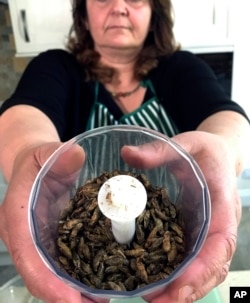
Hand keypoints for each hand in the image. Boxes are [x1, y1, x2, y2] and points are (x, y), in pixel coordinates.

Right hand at [0, 142, 95, 302]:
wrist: (36, 168)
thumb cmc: (39, 161)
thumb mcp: (46, 152)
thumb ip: (58, 155)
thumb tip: (77, 156)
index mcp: (16, 216)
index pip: (26, 253)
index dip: (45, 280)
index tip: (70, 300)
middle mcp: (23, 237)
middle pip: (38, 274)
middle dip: (63, 297)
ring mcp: (37, 243)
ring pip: (50, 276)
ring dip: (73, 294)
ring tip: (102, 300)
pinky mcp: (51, 244)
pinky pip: (62, 266)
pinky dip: (77, 279)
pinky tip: (100, 285)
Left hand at [122, 130, 240, 301]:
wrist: (217, 156)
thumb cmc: (205, 151)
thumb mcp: (186, 144)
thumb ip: (160, 151)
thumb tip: (127, 154)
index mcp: (222, 205)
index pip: (219, 243)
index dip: (202, 268)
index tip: (179, 286)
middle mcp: (219, 226)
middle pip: (212, 267)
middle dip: (188, 289)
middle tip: (156, 302)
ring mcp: (208, 233)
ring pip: (202, 270)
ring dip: (181, 289)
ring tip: (151, 299)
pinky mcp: (196, 234)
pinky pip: (191, 260)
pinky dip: (177, 277)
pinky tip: (154, 283)